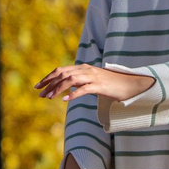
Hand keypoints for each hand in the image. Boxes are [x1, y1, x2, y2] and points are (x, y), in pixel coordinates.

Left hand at [34, 63, 156, 102]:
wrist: (130, 84)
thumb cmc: (110, 84)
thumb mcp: (91, 81)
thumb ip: (79, 82)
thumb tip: (65, 87)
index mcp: (82, 68)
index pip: (60, 70)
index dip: (47, 77)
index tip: (38, 86)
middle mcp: (86, 70)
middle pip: (62, 74)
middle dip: (49, 83)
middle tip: (40, 94)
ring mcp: (93, 77)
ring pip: (70, 80)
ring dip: (57, 89)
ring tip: (49, 97)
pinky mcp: (100, 86)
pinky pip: (84, 89)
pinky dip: (73, 94)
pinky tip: (65, 100)